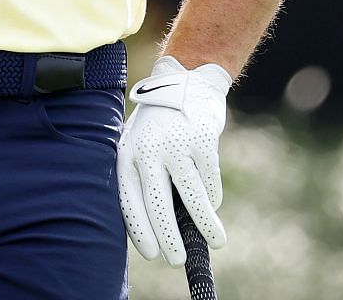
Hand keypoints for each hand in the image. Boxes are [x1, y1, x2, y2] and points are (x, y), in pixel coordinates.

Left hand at [117, 55, 231, 265]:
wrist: (185, 82)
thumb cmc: (156, 125)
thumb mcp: (137, 143)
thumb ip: (141, 177)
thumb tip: (154, 227)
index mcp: (127, 153)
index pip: (129, 200)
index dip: (140, 230)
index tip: (151, 254)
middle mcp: (149, 150)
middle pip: (159, 203)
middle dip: (169, 237)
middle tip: (176, 260)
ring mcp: (177, 144)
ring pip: (192, 196)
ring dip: (205, 224)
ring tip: (216, 242)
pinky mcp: (203, 139)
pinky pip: (210, 179)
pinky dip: (213, 196)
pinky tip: (213, 204)